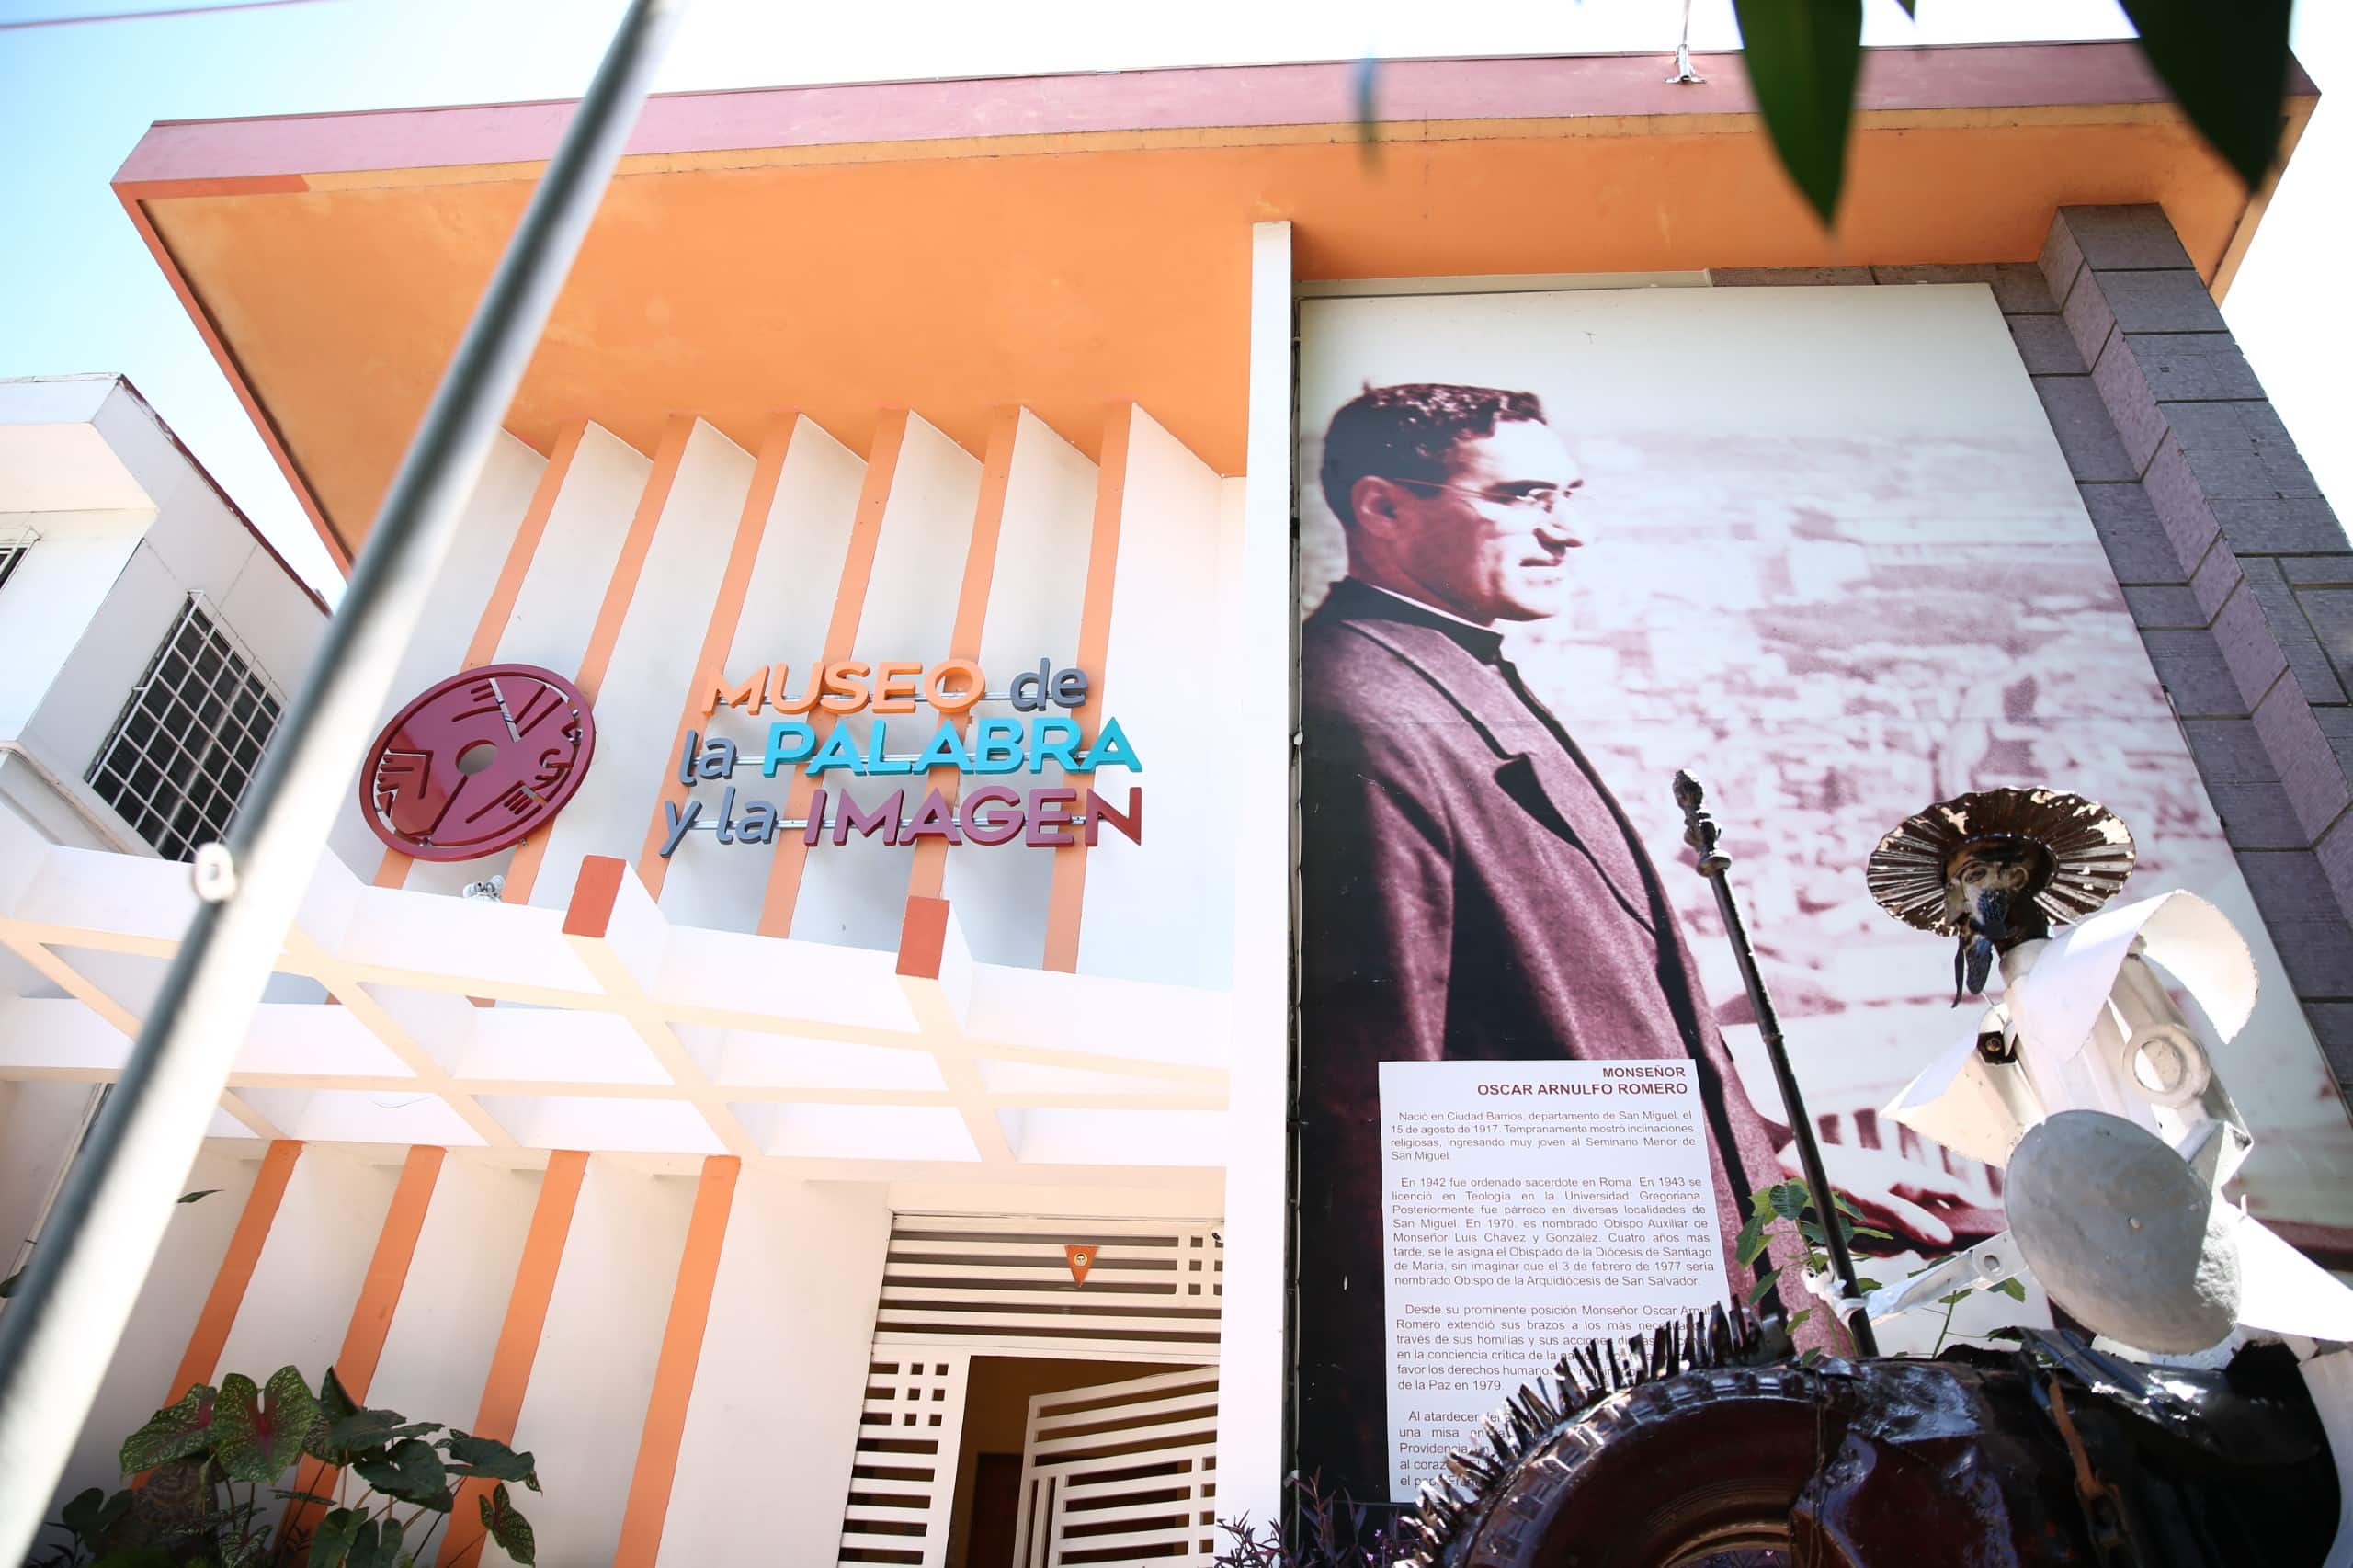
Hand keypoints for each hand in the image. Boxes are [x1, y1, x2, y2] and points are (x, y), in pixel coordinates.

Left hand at [1783, 1143, 1977, 1249]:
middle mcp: (1896, 1185)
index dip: (1969, 1211)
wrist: (1778, 1170)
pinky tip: (1849, 1238)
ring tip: (1860, 1237)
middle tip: (1911, 1252)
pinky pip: (1874, 1236)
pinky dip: (1866, 1242)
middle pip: (1926, 1220)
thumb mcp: (1869, 1200)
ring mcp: (1877, 1198)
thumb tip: (1944, 1239)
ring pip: (1899, 1233)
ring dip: (1885, 1243)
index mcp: (1906, 1175)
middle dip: (1917, 1240)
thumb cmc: (1823, 1176)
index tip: (1977, 1235)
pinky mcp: (1858, 1212)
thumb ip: (1907, 1219)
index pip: (1952, 1191)